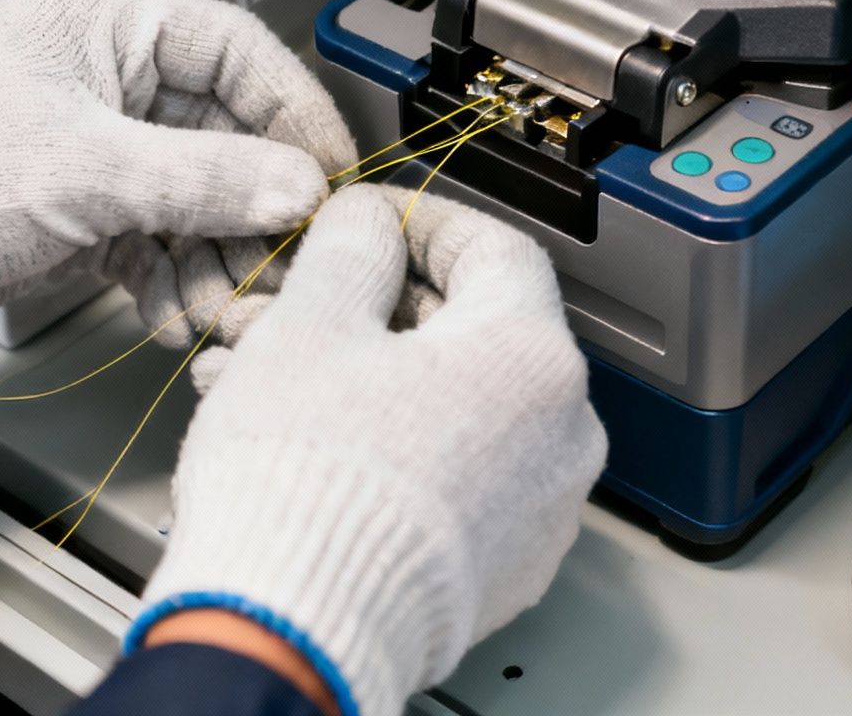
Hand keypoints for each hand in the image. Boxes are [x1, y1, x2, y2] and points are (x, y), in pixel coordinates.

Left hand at [0, 0, 353, 368]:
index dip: (296, 115)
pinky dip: (171, 278)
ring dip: (214, 256)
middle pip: (226, 133)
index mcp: (107, 21)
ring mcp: (95, 142)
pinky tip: (171, 316)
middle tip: (279, 261)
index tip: (334, 175)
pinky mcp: (79, 204)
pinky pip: (158, 236)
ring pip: (198, 193)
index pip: (240, 51)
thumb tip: (301, 187)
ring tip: (215, 304)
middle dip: (252, 208)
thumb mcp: (88, 173)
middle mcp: (107, 73)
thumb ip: (207, 178)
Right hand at [132, 185, 606, 715]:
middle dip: (384, 310)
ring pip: (463, 408)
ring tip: (289, 380)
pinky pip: (463, 478)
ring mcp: (542, 510)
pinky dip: (402, 449)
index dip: (423, 220)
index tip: (375, 221)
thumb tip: (370, 226)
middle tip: (312, 305)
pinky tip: (324, 447)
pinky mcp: (508, 568)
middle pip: (480, 331)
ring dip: (381, 380)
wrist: (297, 631)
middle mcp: (562, 434)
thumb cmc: (307, 491)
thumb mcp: (310, 326)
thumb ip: (351, 251)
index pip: (498, 248)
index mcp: (532, 357)